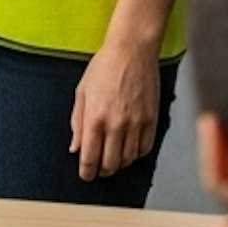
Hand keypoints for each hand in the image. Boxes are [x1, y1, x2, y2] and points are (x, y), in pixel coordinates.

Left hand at [71, 36, 160, 181]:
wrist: (132, 51)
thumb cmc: (103, 67)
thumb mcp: (82, 91)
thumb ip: (77, 122)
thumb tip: (75, 148)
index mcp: (95, 117)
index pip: (90, 157)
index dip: (86, 171)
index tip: (85, 175)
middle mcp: (116, 124)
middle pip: (110, 164)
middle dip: (102, 170)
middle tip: (99, 168)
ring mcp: (136, 124)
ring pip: (129, 160)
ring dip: (120, 163)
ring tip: (114, 157)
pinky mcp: (151, 120)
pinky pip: (145, 149)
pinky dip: (136, 154)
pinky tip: (130, 148)